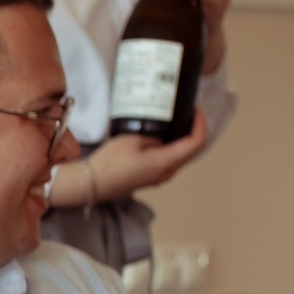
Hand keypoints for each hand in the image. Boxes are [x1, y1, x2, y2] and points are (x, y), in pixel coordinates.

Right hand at [78, 115, 209, 202]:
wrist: (92, 183)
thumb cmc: (110, 161)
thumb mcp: (133, 138)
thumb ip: (155, 135)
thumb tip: (165, 134)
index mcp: (166, 162)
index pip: (196, 143)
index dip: (201, 124)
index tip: (196, 110)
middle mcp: (168, 172)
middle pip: (193, 151)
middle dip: (195, 130)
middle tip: (189, 112)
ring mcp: (161, 178)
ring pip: (183, 157)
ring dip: (185, 140)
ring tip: (178, 121)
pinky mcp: (152, 178)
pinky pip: (172, 162)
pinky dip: (175, 148)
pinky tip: (165, 137)